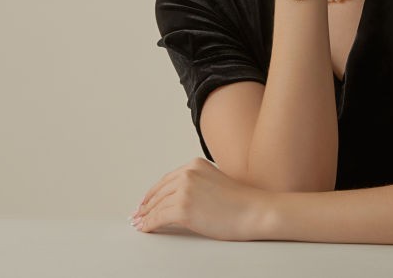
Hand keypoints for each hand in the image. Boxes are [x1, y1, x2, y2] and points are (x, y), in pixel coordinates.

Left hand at [131, 157, 270, 240]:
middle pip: (159, 191)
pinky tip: (145, 228)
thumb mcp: (215, 182)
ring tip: (139, 223)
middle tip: (138, 213)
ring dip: (145, 216)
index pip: (167, 179)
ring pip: (157, 205)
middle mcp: (187, 173)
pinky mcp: (182, 208)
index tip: (146, 201)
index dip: (154, 192)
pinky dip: (149, 224)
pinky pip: (158, 218)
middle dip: (146, 204)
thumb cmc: (241, 202)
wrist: (254, 211)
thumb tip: (179, 199)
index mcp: (194, 164)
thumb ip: (197, 184)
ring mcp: (184, 190)